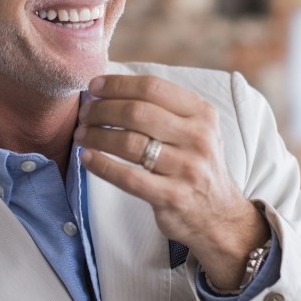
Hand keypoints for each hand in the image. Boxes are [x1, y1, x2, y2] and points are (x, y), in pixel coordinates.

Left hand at [76, 74, 267, 289]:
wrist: (219, 216)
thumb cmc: (196, 165)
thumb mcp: (196, 130)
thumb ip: (166, 108)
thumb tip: (113, 86)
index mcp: (202, 114)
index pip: (153, 88)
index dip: (118, 84)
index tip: (94, 86)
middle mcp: (198, 138)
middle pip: (137, 113)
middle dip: (102, 109)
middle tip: (85, 113)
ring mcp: (187, 168)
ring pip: (129, 143)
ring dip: (97, 136)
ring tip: (81, 134)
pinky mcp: (173, 196)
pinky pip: (128, 177)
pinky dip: (102, 165)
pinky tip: (87, 158)